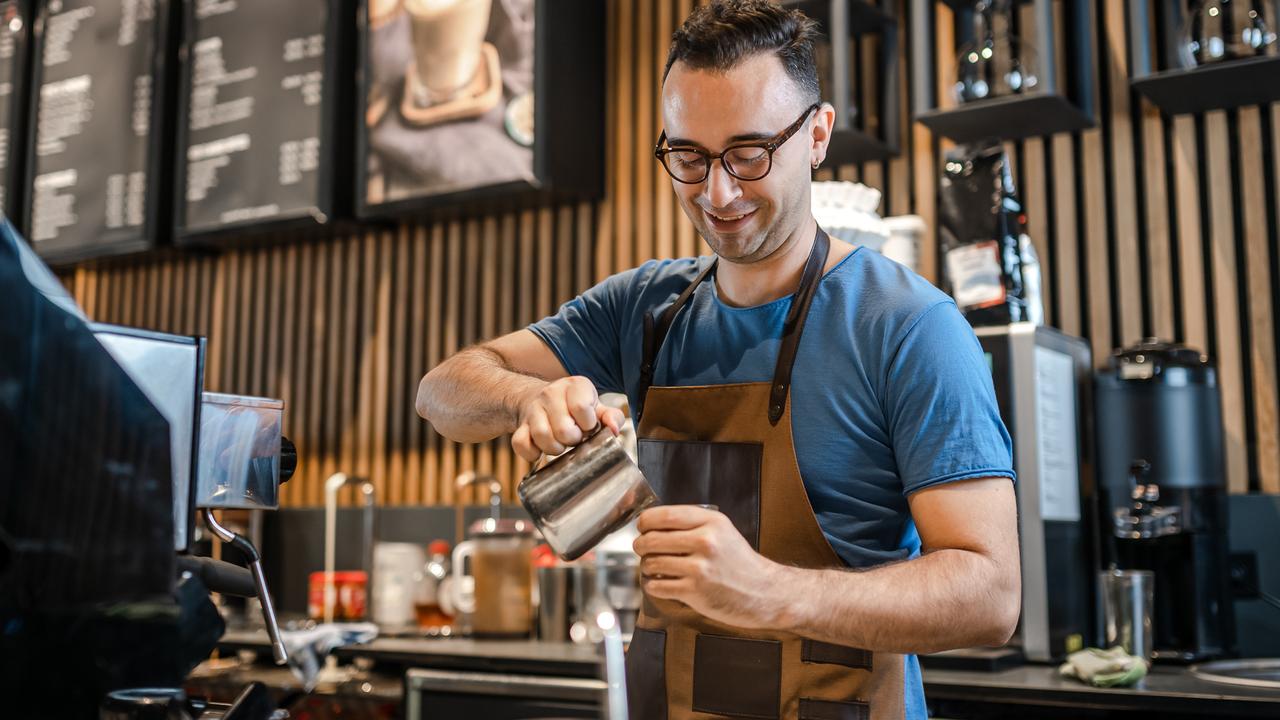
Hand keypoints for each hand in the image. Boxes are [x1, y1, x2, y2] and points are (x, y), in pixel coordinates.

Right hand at [511, 376, 623, 461]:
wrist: (541, 399)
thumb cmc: (575, 407)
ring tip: (560, 442)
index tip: (587, 425)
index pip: (582, 409)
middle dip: (572, 440)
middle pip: (564, 430)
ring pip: (543, 438)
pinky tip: (541, 448)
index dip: (588, 425)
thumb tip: (614, 430)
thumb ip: (612, 417)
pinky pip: (521, 444)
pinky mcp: (520, 425)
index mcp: (575, 386)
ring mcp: (533, 409)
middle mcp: (551, 393)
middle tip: (573, 435)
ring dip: (555, 448)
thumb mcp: (597, 407)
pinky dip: (532, 453)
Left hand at [633, 505, 787, 629]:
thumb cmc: (740, 563)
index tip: (642, 527)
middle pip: (652, 539)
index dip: (645, 521)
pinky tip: (661, 583)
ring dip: (647, 566)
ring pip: (651, 563)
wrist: (763, 592)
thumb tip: (653, 523)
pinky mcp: (694, 591)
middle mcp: (705, 541)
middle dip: (640, 545)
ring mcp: (699, 568)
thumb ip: (692, 523)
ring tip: (654, 567)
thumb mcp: (722, 531)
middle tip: (642, 548)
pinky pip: (657, 585)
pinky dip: (653, 585)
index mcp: (711, 522)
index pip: (664, 515)